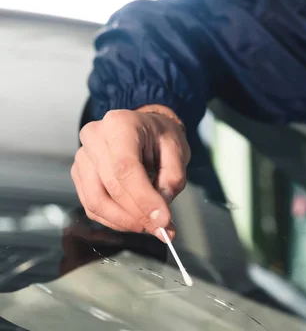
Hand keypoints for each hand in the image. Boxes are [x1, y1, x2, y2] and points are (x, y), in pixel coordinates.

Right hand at [72, 105, 190, 241]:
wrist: (144, 128)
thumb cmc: (160, 136)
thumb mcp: (177, 151)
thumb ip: (172, 181)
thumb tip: (160, 215)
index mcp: (120, 125)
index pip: (125, 168)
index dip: (143, 200)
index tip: (163, 220)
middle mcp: (94, 138)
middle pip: (110, 187)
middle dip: (138, 215)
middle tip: (163, 229)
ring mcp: (82, 156)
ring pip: (96, 201)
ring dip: (124, 221)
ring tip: (150, 225)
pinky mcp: (79, 174)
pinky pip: (92, 205)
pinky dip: (114, 219)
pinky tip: (134, 220)